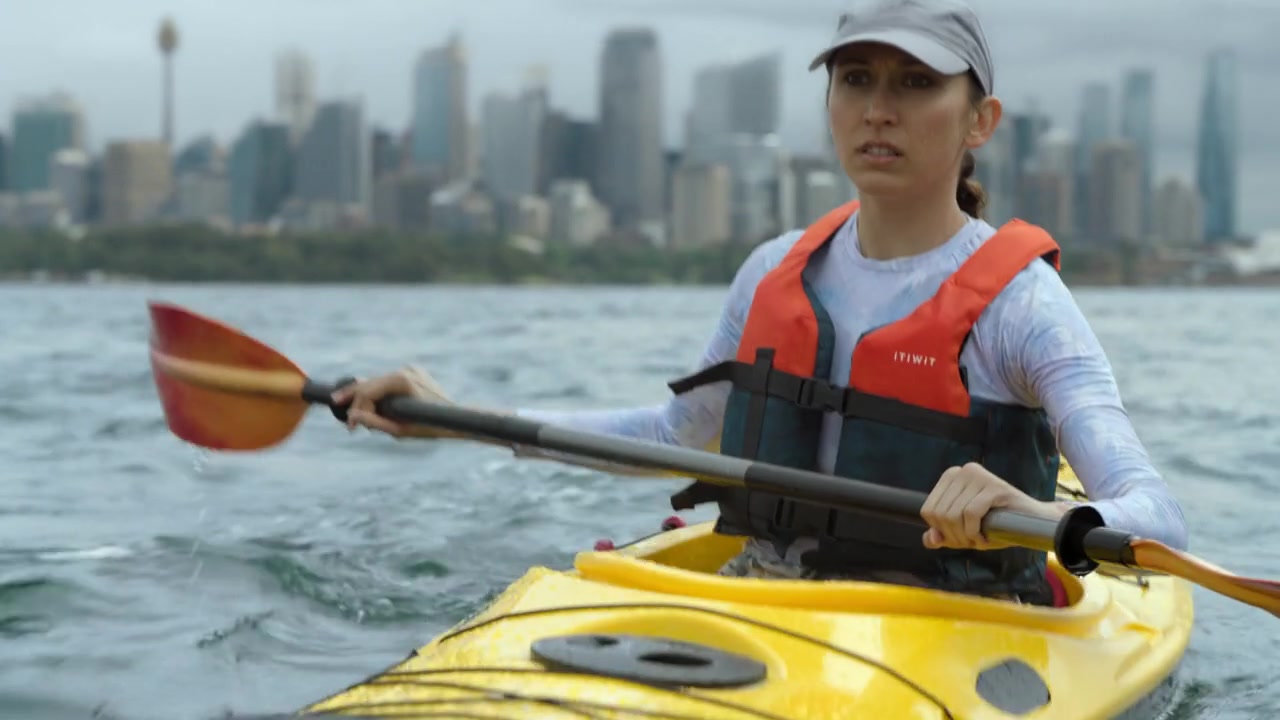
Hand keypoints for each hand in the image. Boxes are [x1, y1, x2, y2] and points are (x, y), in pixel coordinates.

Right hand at [329, 366, 458, 439]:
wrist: (456, 419)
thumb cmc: (429, 427)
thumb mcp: (399, 430)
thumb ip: (374, 422)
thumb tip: (352, 417)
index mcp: (401, 379)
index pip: (367, 392)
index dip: (355, 409)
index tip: (350, 427)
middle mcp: (404, 369)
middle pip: (370, 385)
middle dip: (356, 401)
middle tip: (343, 414)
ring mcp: (410, 369)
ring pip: (379, 384)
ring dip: (371, 400)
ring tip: (366, 418)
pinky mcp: (414, 372)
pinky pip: (390, 384)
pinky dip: (383, 396)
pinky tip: (381, 409)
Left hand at [919, 462, 1062, 549]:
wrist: (1033, 523)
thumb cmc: (996, 526)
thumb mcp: (963, 532)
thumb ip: (942, 535)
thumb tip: (930, 539)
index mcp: (951, 477)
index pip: (928, 510)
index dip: (942, 531)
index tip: (962, 538)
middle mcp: (962, 471)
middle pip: (940, 514)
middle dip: (955, 537)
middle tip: (974, 541)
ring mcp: (979, 476)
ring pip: (954, 515)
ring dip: (966, 537)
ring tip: (981, 539)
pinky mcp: (995, 485)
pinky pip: (971, 514)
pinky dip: (975, 533)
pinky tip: (986, 538)